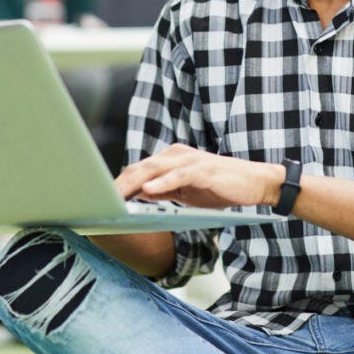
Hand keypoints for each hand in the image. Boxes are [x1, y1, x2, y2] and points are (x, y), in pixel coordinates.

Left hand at [116, 143, 284, 209]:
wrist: (255, 183)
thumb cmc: (220, 188)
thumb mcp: (187, 193)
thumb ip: (164, 191)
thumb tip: (139, 194)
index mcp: (171, 159)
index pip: (139, 170)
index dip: (119, 183)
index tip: (100, 198)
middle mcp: (176, 154)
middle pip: (141, 167)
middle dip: (119, 184)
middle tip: (99, 199)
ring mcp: (189, 160)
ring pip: (155, 169)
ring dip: (133, 183)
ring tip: (116, 196)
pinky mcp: (203, 169)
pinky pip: (178, 175)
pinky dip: (162, 183)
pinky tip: (147, 190)